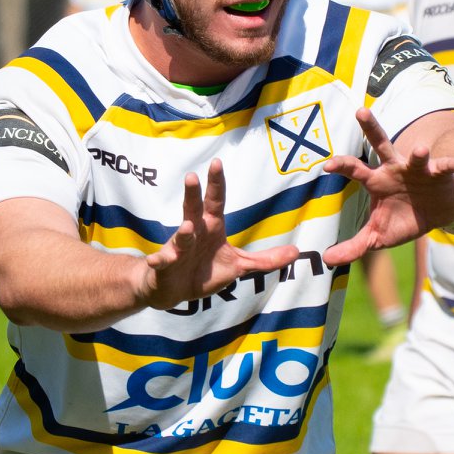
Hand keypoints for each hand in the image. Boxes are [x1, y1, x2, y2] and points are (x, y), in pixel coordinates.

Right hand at [135, 160, 299, 308]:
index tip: (216, 162)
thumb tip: (297, 252)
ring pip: (180, 237)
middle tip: (193, 176)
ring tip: (187, 227)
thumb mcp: (239, 266)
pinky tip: (156, 260)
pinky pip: (162, 261)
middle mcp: (193, 232)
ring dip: (182, 233)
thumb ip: (266, 259)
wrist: (174, 290)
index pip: (215, 200)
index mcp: (211, 227)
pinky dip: (159, 260)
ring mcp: (178, 248)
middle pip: (193, 209)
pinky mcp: (166, 265)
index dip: (216, 183)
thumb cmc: (205, 272)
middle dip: (193, 193)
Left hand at [322, 107, 453, 266]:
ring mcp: (417, 169)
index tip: (326, 164)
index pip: (355, 170)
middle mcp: (394, 169)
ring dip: (418, 153)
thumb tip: (327, 261)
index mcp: (377, 181)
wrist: (438, 214)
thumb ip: (353, 247)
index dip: (341, 166)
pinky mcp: (439, 174)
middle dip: (371, 127)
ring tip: (420, 149)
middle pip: (380, 144)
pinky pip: (445, 167)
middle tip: (361, 112)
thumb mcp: (378, 236)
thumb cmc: (404, 219)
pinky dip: (451, 165)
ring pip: (415, 156)